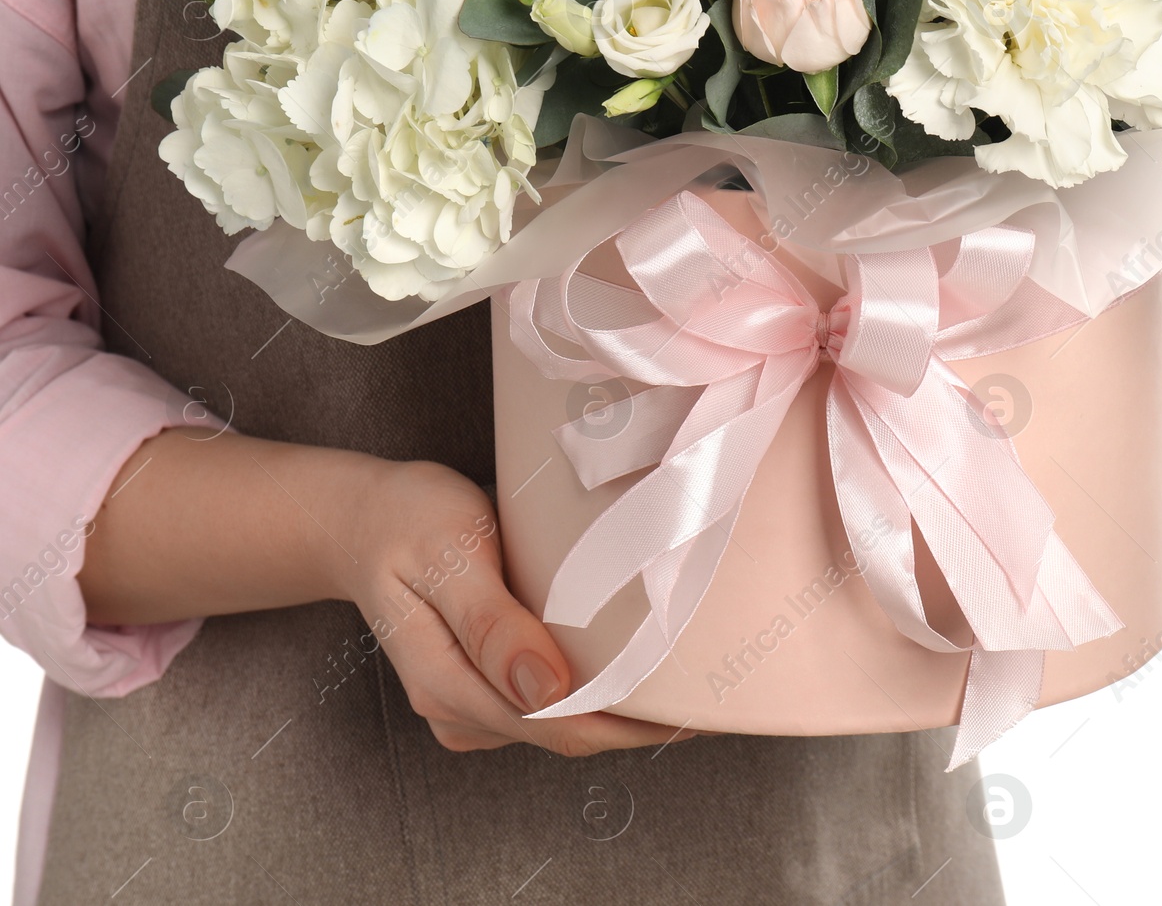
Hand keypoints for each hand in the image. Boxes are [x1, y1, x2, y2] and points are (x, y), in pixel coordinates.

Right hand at [336, 458, 696, 755]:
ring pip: (555, 722)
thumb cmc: (408, 520)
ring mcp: (466, 699)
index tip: (691, 710)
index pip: (555, 726)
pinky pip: (543, 700)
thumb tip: (547, 689)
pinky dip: (589, 688)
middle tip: (710, 694)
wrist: (362, 517)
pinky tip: (630, 662)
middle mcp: (455, 705)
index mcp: (446, 680)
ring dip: (616, 708)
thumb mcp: (450, 554)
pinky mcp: (478, 681)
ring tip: (684, 678)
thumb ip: (492, 624)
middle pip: (562, 733)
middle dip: (636, 722)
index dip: (629, 727)